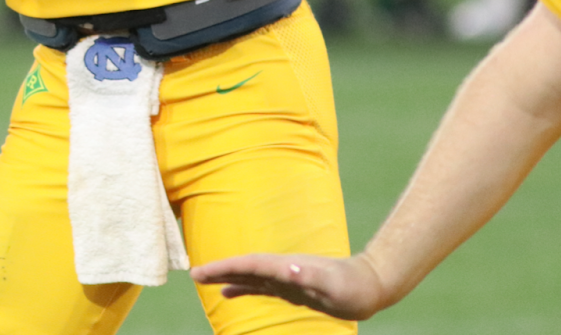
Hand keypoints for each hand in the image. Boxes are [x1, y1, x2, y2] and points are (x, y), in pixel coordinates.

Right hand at [190, 253, 389, 320]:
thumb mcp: (332, 283)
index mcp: (285, 267)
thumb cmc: (351, 287)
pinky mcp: (290, 288)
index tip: (200, 271)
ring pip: (249, 276)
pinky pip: (259, 287)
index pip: (248, 265)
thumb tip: (286, 268)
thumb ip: (309, 275)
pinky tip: (229, 294)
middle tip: (192, 273)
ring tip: (202, 279)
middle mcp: (282, 270)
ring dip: (225, 276)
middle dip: (218, 269)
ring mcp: (285, 278)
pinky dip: (242, 288)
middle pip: (244, 267)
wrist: (368, 286)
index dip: (223, 267)